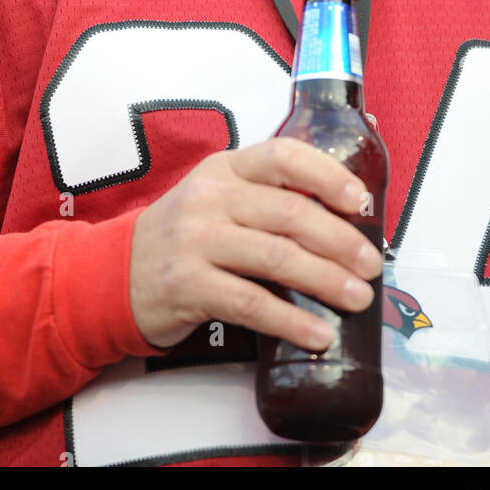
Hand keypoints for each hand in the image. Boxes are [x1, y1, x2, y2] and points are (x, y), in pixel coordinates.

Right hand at [129, 138, 382, 350]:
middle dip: (340, 240)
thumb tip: (349, 195)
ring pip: (276, 258)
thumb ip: (270, 192)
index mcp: (225, 167)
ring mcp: (196, 240)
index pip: (283, 156)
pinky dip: (291, 321)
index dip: (327, 175)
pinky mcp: (187, 285)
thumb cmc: (186, 234)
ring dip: (326, 281)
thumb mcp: (219, 196)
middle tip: (372, 264)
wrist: (117, 272)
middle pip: (289, 213)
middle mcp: (210, 197)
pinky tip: (317, 334)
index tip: (362, 200)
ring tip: (358, 298)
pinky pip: (251, 303)